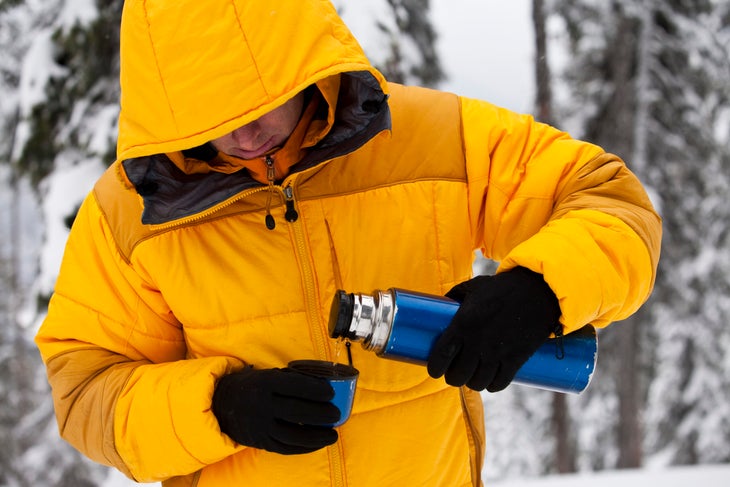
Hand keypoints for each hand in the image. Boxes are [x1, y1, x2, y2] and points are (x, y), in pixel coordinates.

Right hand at [212, 366, 339, 453]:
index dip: (316, 389)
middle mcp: (262, 405)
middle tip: (336, 414)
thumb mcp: (266, 374)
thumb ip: (289, 379)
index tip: (330, 393)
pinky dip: (305, 447)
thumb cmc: (251, 386)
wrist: (219, 404)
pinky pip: (286, 447)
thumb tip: (320, 383)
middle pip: (297, 411)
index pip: (295, 386)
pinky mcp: (260, 442)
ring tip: (333, 434)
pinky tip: (318, 443)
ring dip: (317, 436)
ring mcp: (260, 426)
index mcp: (264, 383)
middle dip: (321, 414)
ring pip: (294, 434)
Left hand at [427, 267, 560, 391]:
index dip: (435, 368)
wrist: (538, 291)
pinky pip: (499, 384)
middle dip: (453, 377)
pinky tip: (491, 378)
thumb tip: (442, 301)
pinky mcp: (516, 359)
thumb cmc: (502, 287)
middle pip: (457, 376)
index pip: (440, 357)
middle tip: (456, 371)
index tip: (435, 369)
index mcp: (463, 324)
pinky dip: (492, 385)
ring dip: (473, 382)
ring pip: (477, 384)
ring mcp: (497, 353)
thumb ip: (456, 295)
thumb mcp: (474, 286)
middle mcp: (477, 342)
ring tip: (474, 374)